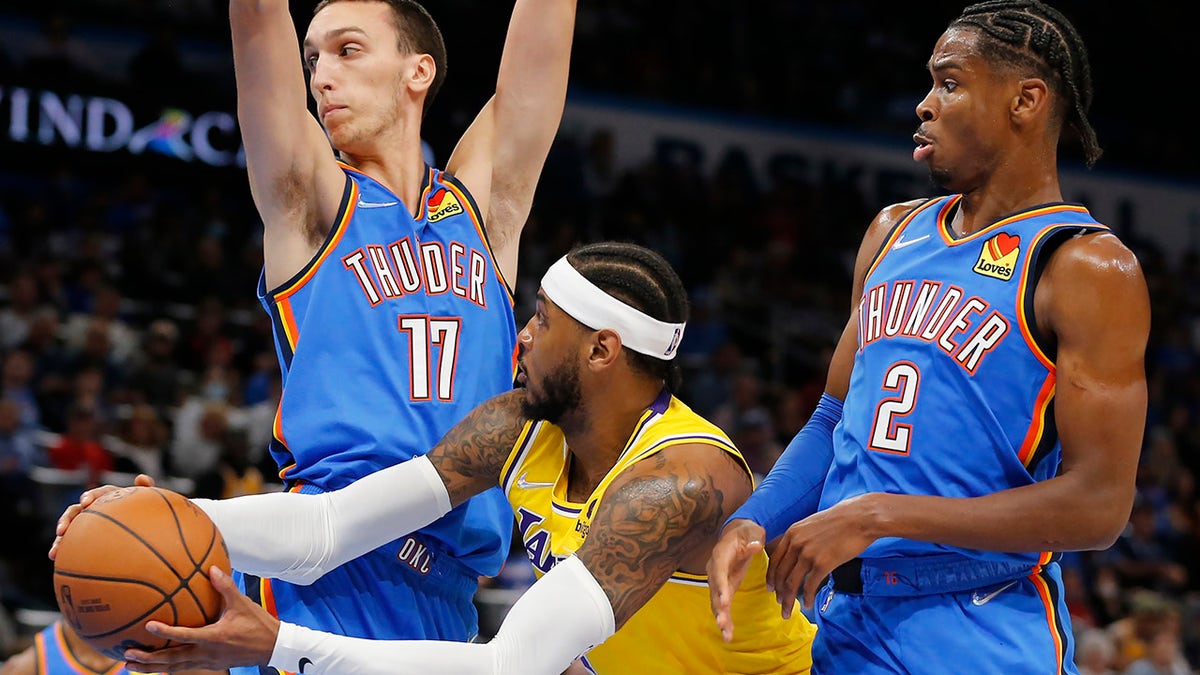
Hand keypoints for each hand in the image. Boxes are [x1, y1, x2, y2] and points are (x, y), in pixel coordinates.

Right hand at [49, 474, 155, 559]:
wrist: (147, 532)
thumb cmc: (149, 514)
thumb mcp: (150, 503)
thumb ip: (147, 490)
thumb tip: (141, 478)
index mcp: (113, 498)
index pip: (101, 494)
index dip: (92, 496)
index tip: (86, 502)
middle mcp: (97, 509)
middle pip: (78, 510)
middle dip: (68, 518)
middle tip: (62, 529)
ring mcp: (89, 523)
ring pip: (71, 528)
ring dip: (60, 537)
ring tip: (55, 551)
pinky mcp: (85, 537)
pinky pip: (71, 542)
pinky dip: (62, 548)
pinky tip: (55, 557)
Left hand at [124, 566, 278, 671]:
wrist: (272, 647)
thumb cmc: (258, 624)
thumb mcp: (242, 604)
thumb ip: (226, 586)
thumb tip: (211, 568)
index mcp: (214, 637)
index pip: (185, 635)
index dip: (166, 631)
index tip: (148, 626)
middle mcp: (207, 653)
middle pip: (172, 659)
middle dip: (149, 659)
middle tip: (128, 655)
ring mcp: (207, 662)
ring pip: (175, 668)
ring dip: (152, 668)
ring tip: (132, 666)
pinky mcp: (210, 665)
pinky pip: (183, 668)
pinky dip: (167, 668)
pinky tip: (156, 667)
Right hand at [707, 518, 764, 642]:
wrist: (739, 534)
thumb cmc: (746, 532)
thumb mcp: (752, 532)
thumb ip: (753, 540)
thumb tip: (756, 546)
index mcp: (720, 554)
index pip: (718, 571)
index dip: (720, 586)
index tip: (723, 600)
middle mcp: (715, 569)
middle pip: (714, 589)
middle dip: (718, 607)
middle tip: (721, 622)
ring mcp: (718, 580)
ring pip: (716, 601)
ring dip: (721, 617)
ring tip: (726, 634)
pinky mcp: (724, 588)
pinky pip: (723, 605)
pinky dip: (725, 618)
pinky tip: (729, 634)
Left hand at [765, 494, 878, 616]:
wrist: (860, 518)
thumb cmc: (841, 520)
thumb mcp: (812, 524)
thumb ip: (801, 538)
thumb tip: (797, 553)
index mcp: (792, 533)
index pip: (775, 560)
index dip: (771, 577)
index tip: (771, 588)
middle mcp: (796, 544)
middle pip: (781, 574)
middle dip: (779, 592)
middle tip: (780, 604)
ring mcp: (808, 554)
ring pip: (791, 583)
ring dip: (788, 600)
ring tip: (788, 611)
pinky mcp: (822, 564)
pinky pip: (810, 586)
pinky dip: (807, 598)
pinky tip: (808, 604)